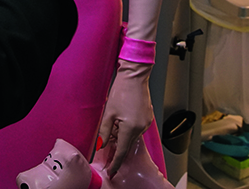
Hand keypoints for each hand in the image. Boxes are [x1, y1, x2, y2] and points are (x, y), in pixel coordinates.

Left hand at [98, 60, 153, 175]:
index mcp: (130, 128)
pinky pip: (137, 128)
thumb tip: (101, 144)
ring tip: (115, 125)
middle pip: (127, 144)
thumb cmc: (122, 90)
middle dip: (118, 148)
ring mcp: (146, 122)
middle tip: (109, 149)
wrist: (134, 76)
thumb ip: (104, 131)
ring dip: (123, 136)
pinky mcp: (148, 117)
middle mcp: (141, 127)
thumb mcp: (108, 112)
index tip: (112, 171)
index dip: (116, 163)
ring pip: (132, 136)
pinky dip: (129, 129)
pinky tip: (122, 120)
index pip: (122, 151)